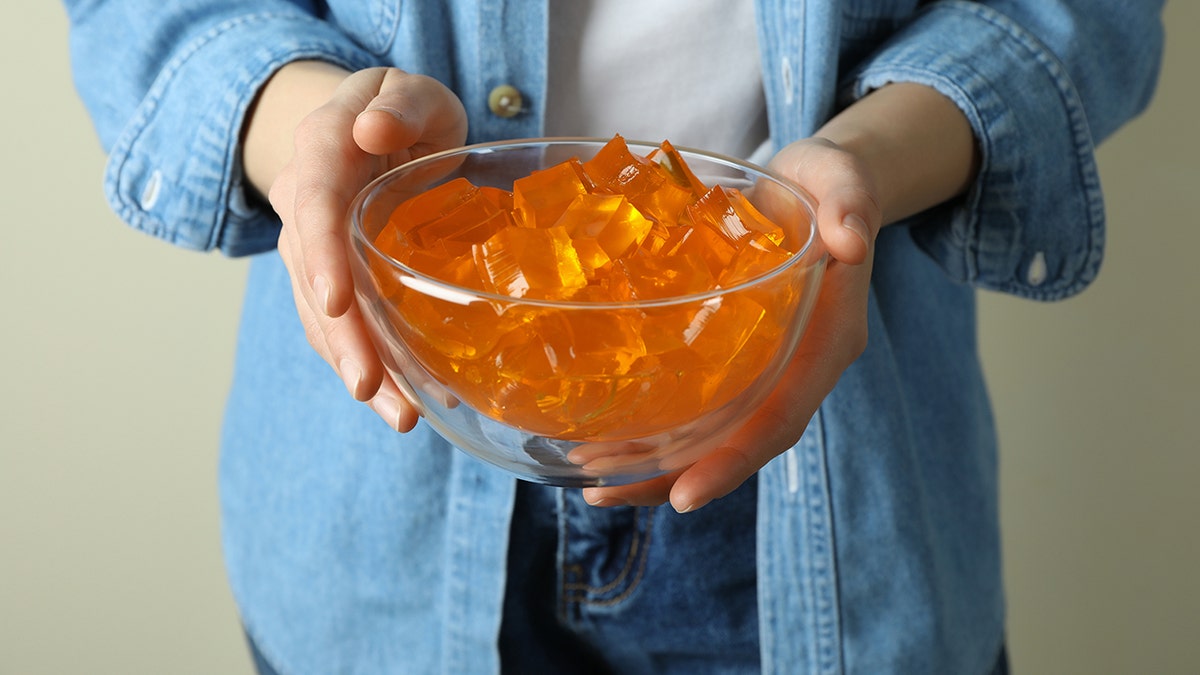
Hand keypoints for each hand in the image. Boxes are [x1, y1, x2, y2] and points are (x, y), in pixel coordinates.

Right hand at [247, 63, 467, 429]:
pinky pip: (340, 326)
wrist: (370, 124)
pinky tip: (400, 403)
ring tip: (399, 415)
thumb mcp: (409, 91)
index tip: (338, 300)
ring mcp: (312, 248)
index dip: (322, 255)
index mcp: (323, 155)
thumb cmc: (398, 110)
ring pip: (323, 315)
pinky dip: (368, 365)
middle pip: (313, 279)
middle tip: (372, 387)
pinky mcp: (332, 278)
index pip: (314, 206)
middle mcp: (306, 207)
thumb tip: (374, 129)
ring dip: (355, 366)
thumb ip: (399, 103)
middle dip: (341, 337)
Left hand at [581, 82, 978, 511]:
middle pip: (735, 444)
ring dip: (649, 462)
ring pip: (709, 435)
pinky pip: (696, 403)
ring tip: (586, 477)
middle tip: (603, 493)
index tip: (685, 495)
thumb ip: (853, 203)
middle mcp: (794, 370)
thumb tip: (850, 241)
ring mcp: (763, 368)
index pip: (782, 417)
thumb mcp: (844, 180)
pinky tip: (600, 431)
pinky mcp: (735, 356)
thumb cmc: (831, 184)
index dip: (735, 459)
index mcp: (826, 344)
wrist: (820, 188)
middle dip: (671, 477)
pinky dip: (651, 425)